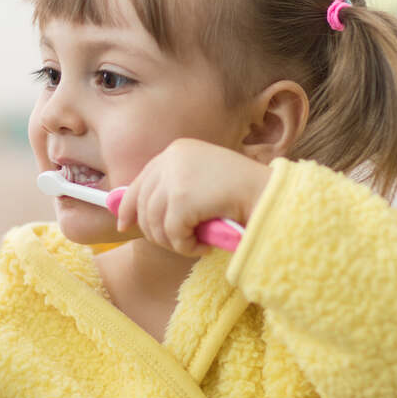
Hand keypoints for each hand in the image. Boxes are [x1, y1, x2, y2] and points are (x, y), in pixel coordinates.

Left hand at [114, 139, 271, 256]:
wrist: (271, 195)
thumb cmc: (243, 193)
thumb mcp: (203, 181)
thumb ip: (174, 188)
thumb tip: (132, 213)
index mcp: (178, 150)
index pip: (141, 180)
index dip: (129, 205)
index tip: (125, 224)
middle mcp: (172, 158)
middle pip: (144, 205)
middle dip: (155, 231)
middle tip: (177, 243)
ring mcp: (175, 177)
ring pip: (155, 223)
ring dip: (173, 242)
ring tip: (195, 243)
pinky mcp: (182, 199)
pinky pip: (172, 235)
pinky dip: (185, 247)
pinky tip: (202, 245)